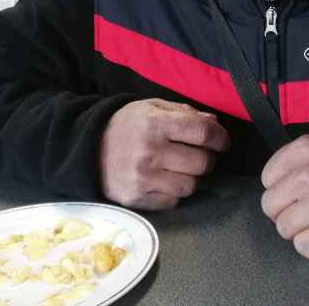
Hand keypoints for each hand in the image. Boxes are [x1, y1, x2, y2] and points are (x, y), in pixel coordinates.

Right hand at [99, 98, 230, 210]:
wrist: (86, 148)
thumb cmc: (126, 124)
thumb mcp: (151, 107)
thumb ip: (184, 112)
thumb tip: (214, 122)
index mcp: (155, 124)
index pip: (203, 133)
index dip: (220, 138)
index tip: (222, 141)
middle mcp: (150, 152)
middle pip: (202, 163)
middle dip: (207, 158)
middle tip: (199, 154)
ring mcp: (143, 179)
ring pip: (191, 186)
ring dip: (192, 177)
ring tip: (181, 168)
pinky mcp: (137, 199)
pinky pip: (173, 202)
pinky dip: (174, 193)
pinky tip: (164, 180)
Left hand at [261, 131, 308, 258]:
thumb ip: (303, 158)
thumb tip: (278, 179)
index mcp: (307, 150)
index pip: (268, 176)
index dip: (281, 187)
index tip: (295, 191)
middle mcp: (308, 177)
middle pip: (271, 205)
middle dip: (286, 210)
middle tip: (308, 210)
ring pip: (284, 229)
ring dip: (301, 229)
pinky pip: (303, 248)